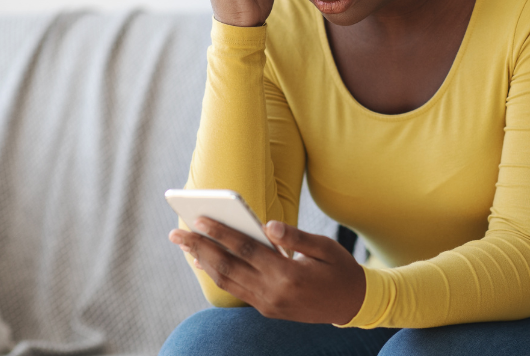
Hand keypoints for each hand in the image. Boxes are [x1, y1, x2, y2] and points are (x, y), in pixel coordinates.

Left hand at [169, 217, 366, 324]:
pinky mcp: (267, 310)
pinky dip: (219, 275)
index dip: (221, 234)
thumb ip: (295, 236)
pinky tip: (207, 262)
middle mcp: (273, 293)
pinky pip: (236, 291)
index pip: (246, 250)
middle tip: (176, 233)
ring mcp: (268, 305)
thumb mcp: (325, 247)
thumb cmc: (340, 270)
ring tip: (185, 246)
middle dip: (200, 248)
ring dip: (204, 262)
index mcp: (288, 275)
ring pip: (227, 282)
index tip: (199, 219)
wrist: (353, 305)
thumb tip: (267, 225)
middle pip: (228, 268)